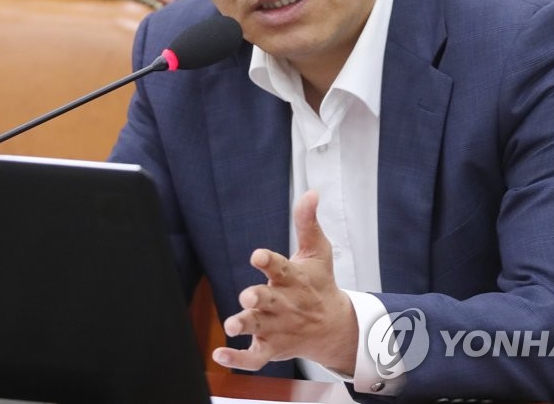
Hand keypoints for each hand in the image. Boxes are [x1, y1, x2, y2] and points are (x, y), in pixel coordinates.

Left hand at [212, 190, 358, 374]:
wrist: (334, 327)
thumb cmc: (320, 283)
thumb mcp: (318, 251)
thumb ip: (307, 222)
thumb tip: (311, 192)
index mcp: (294, 278)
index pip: (281, 268)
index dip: (268, 261)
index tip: (257, 255)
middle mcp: (285, 304)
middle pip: (269, 301)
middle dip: (258, 299)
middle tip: (247, 296)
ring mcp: (277, 327)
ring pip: (259, 329)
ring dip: (245, 326)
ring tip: (231, 326)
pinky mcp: (271, 347)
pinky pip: (254, 358)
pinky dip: (237, 360)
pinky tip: (219, 355)